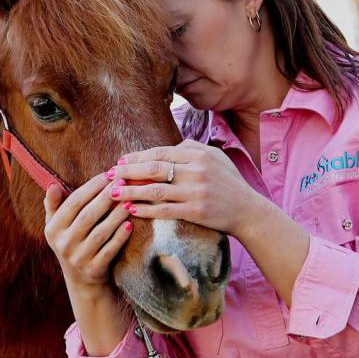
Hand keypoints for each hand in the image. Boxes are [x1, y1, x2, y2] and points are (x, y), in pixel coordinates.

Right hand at [43, 173, 133, 293]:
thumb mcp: (57, 226)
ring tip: (130, 200)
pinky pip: (109, 250)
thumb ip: (54, 204)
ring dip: (116, 215)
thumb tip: (52, 185)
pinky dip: (120, 237)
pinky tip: (130, 224)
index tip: (108, 174)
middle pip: (87, 215)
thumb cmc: (72, 242)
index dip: (92, 187)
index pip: (73, 202)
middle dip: (106, 197)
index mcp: (53, 229)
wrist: (82, 281)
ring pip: (100, 232)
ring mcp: (78, 258)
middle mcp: (63, 244)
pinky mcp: (93, 270)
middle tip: (123, 182)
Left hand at [109, 139, 266, 238]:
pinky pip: (164, 209)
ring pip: (155, 190)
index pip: (161, 152)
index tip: (121, 161)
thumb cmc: (229, 183)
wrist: (248, 211)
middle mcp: (196, 170)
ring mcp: (195, 191)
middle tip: (110, 174)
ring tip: (113, 193)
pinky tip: (132, 210)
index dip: (138, 157)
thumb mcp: (216, 157)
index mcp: (199, 154)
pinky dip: (146, 209)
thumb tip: (172, 146)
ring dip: (131, 191)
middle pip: (153, 168)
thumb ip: (193, 148)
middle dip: (128, 171)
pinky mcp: (195, 211)